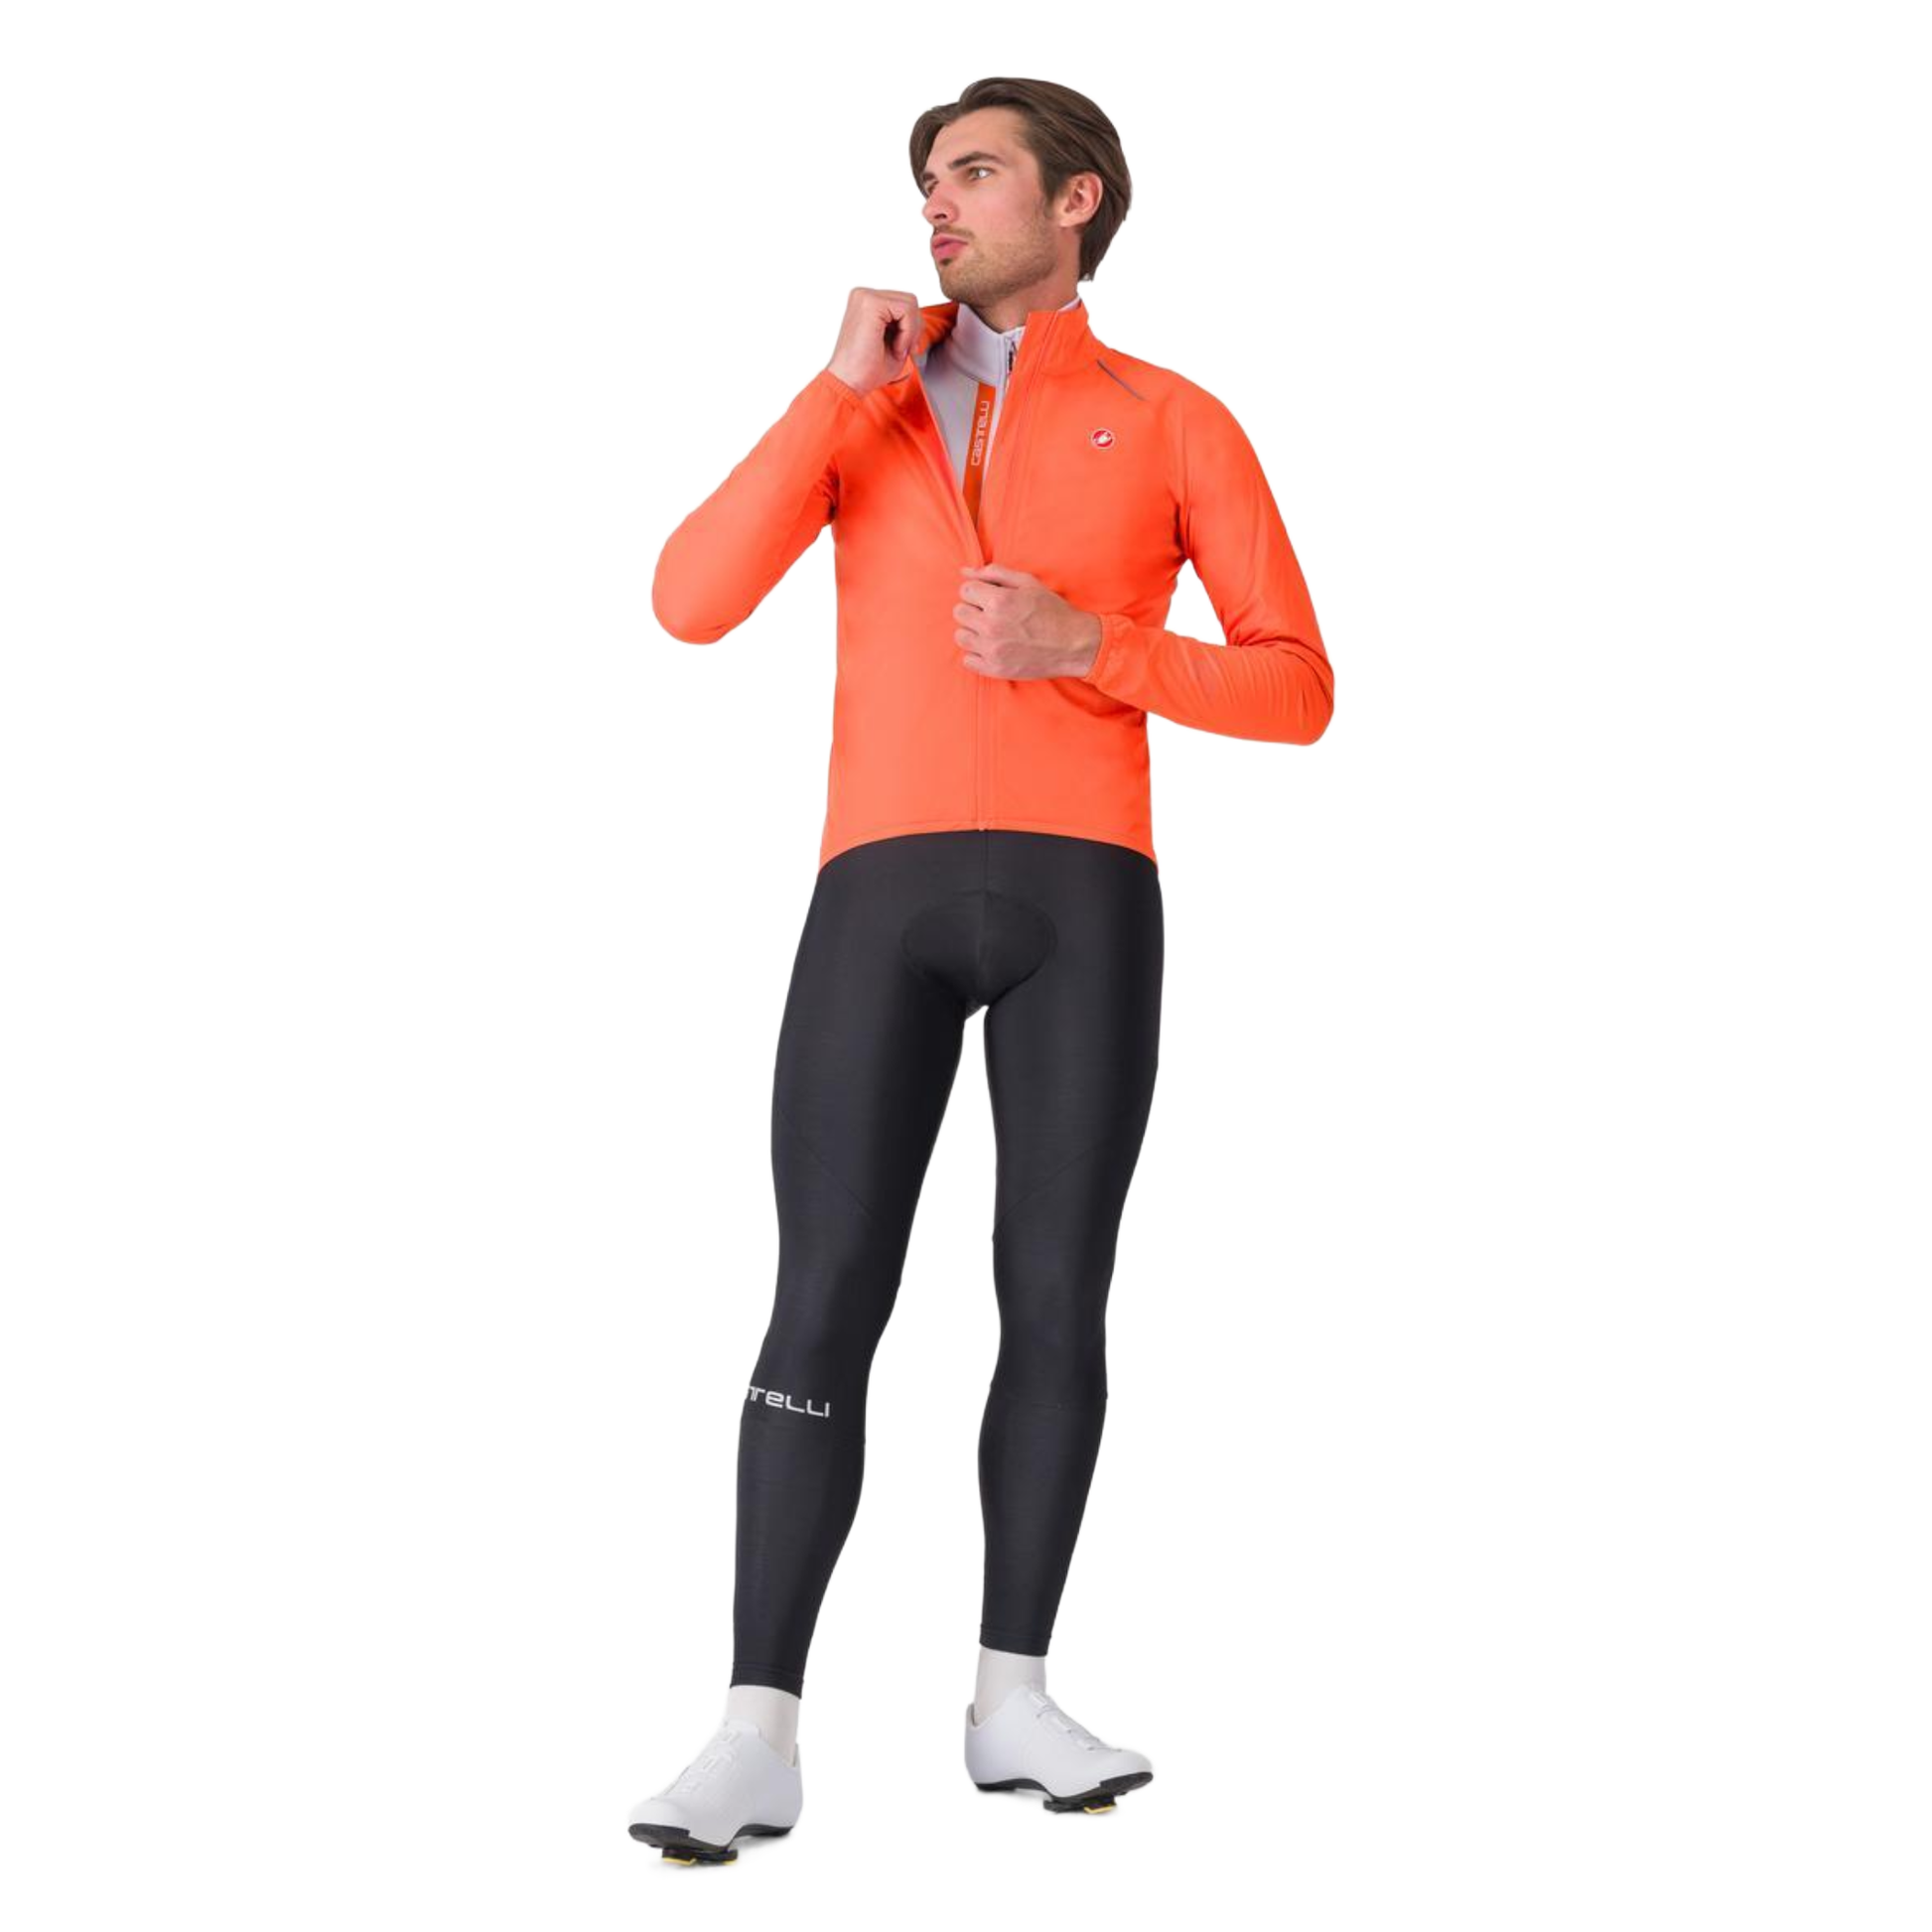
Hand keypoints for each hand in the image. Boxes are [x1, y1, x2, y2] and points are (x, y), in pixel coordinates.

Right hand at [825, 287, 925, 396]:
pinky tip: (895, 348)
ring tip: (897, 350)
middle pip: (909, 299)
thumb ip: (905, 325)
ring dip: (911, 331)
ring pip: (910, 302)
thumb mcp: (894, 342)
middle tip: (904, 351)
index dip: (912, 327)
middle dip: (914, 327)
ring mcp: (865, 296)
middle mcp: (863, 294)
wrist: (848, 383)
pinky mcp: (870, 303)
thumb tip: (920, 318)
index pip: (903, 303)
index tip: (905, 350)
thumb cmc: (868, 369)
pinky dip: (908, 332)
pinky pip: (906, 309)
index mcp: (866, 302)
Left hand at [954, 563, 1102, 679]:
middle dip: (974, 609)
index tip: (991, 598)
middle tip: (992, 614)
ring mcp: (992, 650)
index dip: (978, 592)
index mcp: (998, 601)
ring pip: (961, 636)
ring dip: (973, 632)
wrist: (1073, 644)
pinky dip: (977, 654)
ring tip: (992, 631)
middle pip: (959, 612)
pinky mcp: (994, 669)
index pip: (965, 590)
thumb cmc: (1051, 610)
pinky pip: (968, 660)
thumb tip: (964, 571)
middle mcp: (991, 626)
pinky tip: (993, 648)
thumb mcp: (1027, 583)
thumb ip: (994, 573)